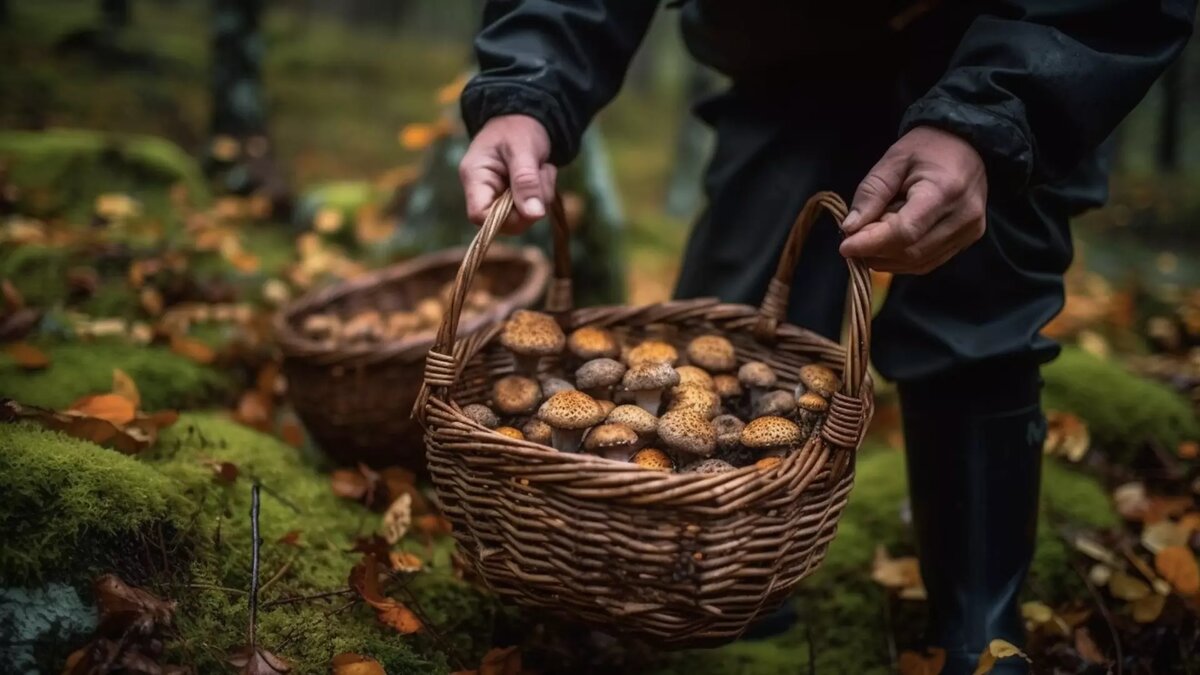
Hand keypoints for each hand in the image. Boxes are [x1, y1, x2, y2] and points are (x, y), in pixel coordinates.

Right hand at [459, 114, 556, 232]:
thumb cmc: (518, 127)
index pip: (479, 215)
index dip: (504, 218)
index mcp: (475, 177)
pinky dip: (543, 193)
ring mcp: (499, 196)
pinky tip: (541, 172)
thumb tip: (534, 215)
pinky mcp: (513, 198)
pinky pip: (531, 208)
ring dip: (541, 195)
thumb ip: (526, 180)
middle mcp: (483, 191)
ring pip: (523, 216)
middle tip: (541, 173)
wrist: (525, 115)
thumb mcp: (523, 149)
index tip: (527, 201)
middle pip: (505, 222)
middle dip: (530, 202)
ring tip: (541, 168)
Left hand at [839, 126, 986, 274]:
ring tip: (873, 236)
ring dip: (887, 258)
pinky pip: (930, 261)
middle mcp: (962, 216)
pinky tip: (890, 243)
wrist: (966, 143)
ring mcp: (969, 231)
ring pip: (918, 263)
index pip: (905, 231)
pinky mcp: (969, 239)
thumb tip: (850, 228)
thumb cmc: (927, 147)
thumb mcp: (893, 161)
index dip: (872, 243)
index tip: (845, 246)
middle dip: (875, 250)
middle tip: (855, 236)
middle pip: (910, 252)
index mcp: (944, 191)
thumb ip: (871, 194)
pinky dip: (903, 259)